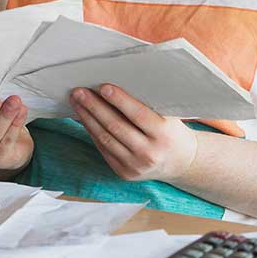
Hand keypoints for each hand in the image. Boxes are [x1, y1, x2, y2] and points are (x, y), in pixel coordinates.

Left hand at [70, 83, 197, 181]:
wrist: (180, 162)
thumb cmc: (172, 131)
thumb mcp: (169, 117)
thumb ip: (149, 104)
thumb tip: (116, 85)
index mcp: (164, 135)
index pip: (138, 115)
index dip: (120, 100)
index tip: (103, 87)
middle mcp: (149, 153)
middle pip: (116, 127)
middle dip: (94, 107)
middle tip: (79, 92)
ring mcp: (135, 166)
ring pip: (105, 139)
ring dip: (87, 118)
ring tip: (76, 102)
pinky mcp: (124, 172)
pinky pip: (103, 149)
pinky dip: (92, 131)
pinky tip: (83, 118)